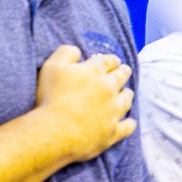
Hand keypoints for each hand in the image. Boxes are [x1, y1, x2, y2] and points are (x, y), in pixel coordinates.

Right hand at [35, 44, 135, 163]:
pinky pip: (127, 127)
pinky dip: (130, 123)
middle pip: (120, 78)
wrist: (56, 130)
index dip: (111, 60)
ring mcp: (113, 111)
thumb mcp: (52, 66)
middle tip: (125, 70)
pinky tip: (131, 122)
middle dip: (123, 72)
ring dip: (127, 95)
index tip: (114, 60)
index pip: (107, 62)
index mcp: (95, 72)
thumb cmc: (51, 97)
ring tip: (128, 92)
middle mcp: (109, 89)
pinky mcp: (113, 131)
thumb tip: (77, 50)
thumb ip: (65, 53)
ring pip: (126, 100)